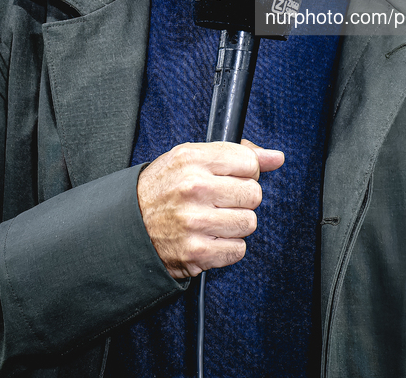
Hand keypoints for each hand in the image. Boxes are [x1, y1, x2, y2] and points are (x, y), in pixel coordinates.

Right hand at [136, 139, 284, 278]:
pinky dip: (228, 247)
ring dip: (236, 224)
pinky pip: (238, 249)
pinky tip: (210, 237)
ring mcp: (194, 221)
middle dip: (242, 198)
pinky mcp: (196, 252)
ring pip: (249, 222)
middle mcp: (193, 188)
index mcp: (192, 159)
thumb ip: (238, 153)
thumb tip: (277, 157)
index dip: (245, 172)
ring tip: (214, 219)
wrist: (129, 225)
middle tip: (222, 200)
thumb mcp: (192, 157)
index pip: (249, 163)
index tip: (231, 178)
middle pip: (254, 194)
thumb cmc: (165, 187)